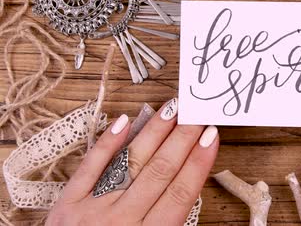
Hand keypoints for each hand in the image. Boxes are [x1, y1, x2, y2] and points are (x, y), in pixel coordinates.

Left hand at [46, 98, 218, 225]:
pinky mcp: (66, 204)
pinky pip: (90, 167)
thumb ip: (172, 224)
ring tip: (171, 109)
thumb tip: (189, 191)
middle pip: (160, 171)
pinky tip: (125, 121)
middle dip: (183, 139)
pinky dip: (108, 143)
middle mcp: (121, 222)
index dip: (199, 161)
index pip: (181, 192)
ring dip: (154, 133)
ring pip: (130, 163)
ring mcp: (91, 210)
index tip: (212, 136)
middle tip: (197, 114)